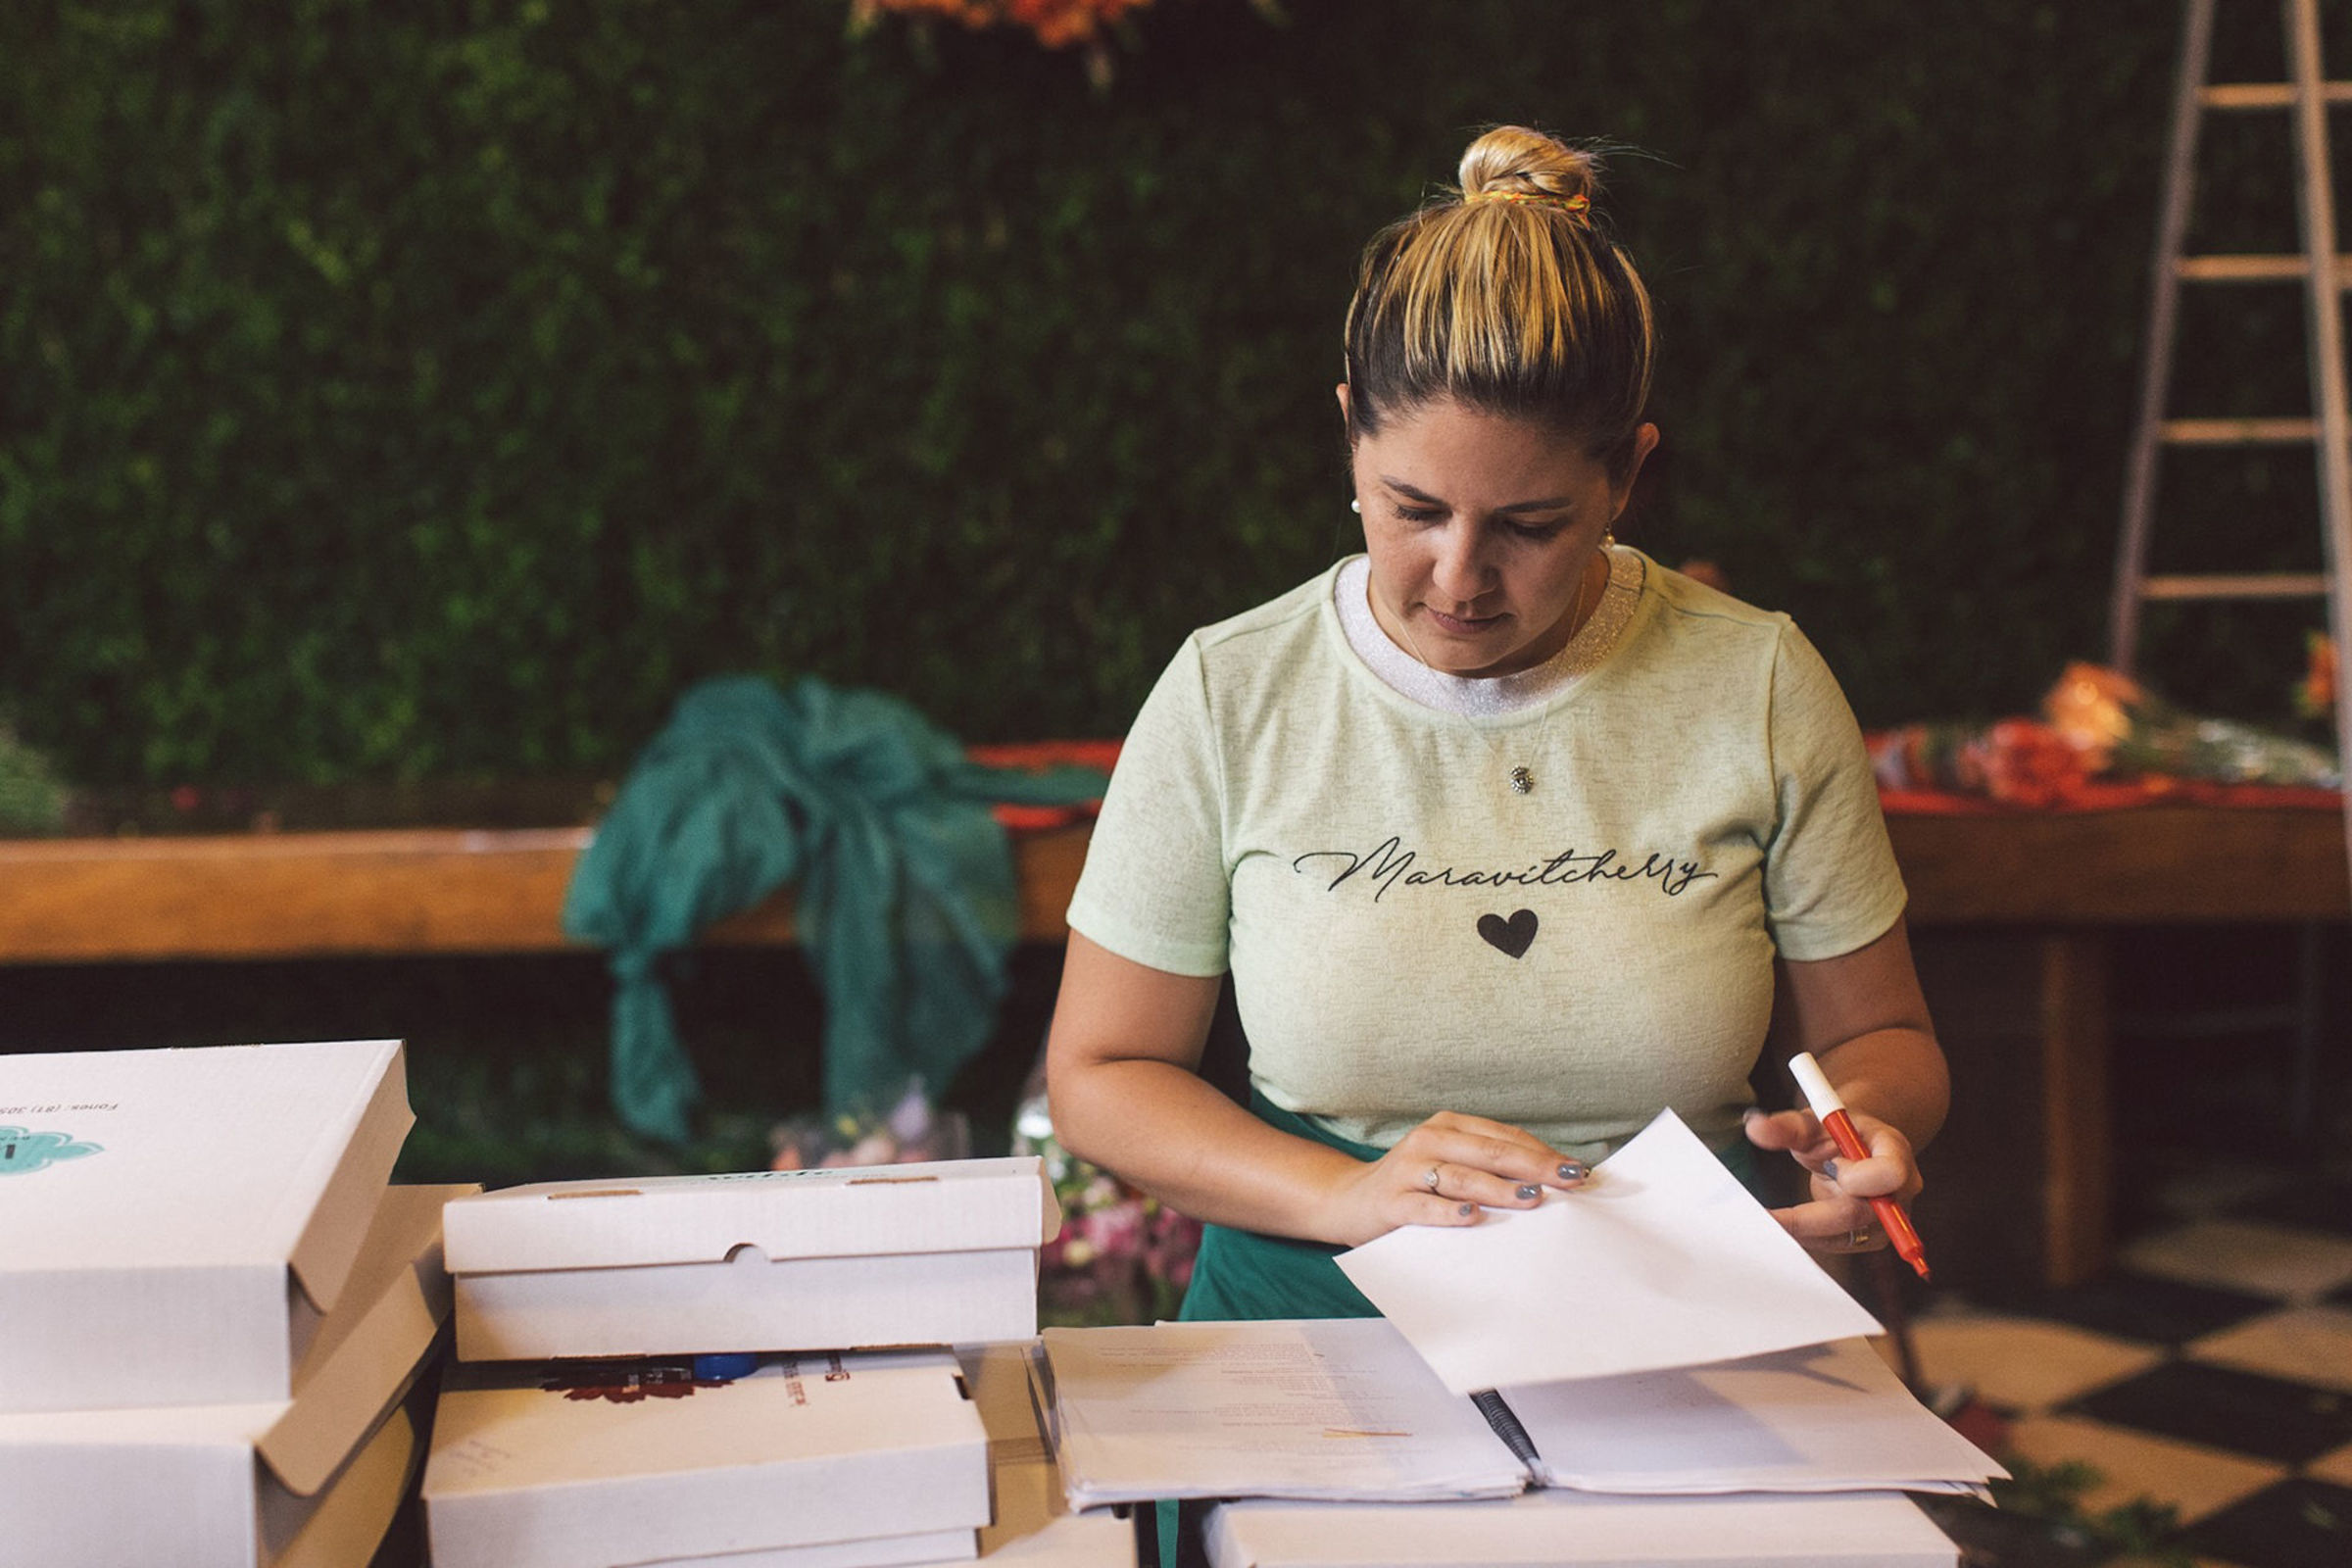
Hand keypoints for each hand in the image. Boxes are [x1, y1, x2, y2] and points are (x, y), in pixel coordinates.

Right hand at [1325, 1111, 1590, 1246]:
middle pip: (1490, 1152)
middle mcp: (1429, 1140)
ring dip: (1500, 1188)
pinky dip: (1449, 1211)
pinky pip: (1425, 1206)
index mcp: (1448, 1126)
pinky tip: (1472, 1216)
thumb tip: (1548, 1180)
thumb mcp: (1449, 1163)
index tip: (1578, 1170)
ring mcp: (1408, 1169)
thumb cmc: (1413, 1184)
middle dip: (1534, 1167)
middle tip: (1569, 1181)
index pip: (1505, 1137)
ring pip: (1462, 1177)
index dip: (1542, 1152)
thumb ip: (1488, 1166)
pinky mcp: (1392, 1200)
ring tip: (1533, 1198)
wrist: (1349, 1200)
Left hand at [1743, 1106, 1921, 1256]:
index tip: (1831, 1166)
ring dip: (1802, 1229)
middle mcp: (1898, 1193)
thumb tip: (1755, 1127)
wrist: (1854, 1145)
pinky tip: (1783, 1224)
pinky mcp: (1868, 1238)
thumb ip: (1787, 1126)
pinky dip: (1806, 1235)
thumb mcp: (1815, 1122)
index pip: (1889, 1175)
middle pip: (1859, 1215)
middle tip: (1765, 1217)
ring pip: (1842, 1236)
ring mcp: (1886, 1221)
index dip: (1857, 1177)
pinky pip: (1835, 1243)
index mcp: (1895, 1154)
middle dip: (1808, 1219)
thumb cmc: (1838, 1131)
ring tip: (1766, 1218)